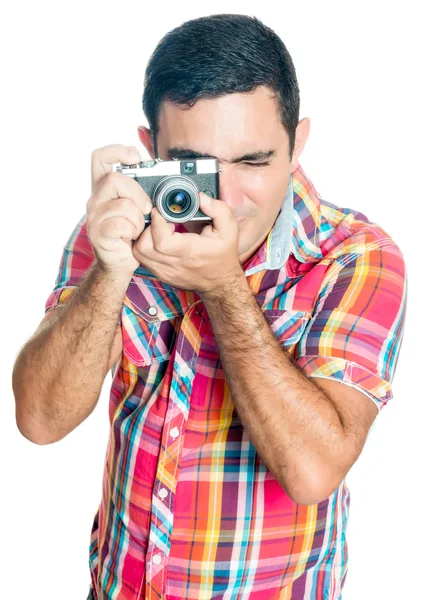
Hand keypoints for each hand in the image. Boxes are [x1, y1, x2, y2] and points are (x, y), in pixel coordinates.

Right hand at [86, 144, 152, 275]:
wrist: (119, 262)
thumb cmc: (130, 234)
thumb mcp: (135, 207)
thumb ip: (139, 190)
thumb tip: (159, 173)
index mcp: (103, 188)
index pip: (100, 157)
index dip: (117, 151)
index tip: (135, 157)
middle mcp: (95, 199)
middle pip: (114, 180)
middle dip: (137, 193)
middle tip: (145, 208)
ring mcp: (94, 217)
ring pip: (123, 205)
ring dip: (138, 219)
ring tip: (136, 228)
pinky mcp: (98, 233)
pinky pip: (122, 225)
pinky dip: (133, 232)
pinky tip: (131, 237)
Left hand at [132, 193, 242, 293]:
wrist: (220, 282)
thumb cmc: (223, 255)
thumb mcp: (229, 229)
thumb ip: (218, 210)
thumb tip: (201, 198)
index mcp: (190, 252)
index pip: (162, 241)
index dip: (156, 222)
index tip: (160, 211)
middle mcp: (174, 264)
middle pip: (144, 247)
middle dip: (147, 228)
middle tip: (160, 220)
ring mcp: (165, 272)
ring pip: (138, 254)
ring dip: (143, 237)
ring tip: (158, 230)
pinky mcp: (160, 275)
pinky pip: (142, 260)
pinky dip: (144, 247)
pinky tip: (157, 240)